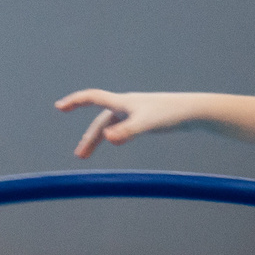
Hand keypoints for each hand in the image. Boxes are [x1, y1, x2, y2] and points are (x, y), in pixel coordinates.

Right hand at [56, 89, 189, 157]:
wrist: (195, 111)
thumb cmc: (172, 115)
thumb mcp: (146, 124)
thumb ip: (126, 132)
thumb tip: (107, 138)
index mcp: (123, 102)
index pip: (93, 98)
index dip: (75, 101)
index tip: (59, 107)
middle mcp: (127, 105)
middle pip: (101, 121)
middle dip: (89, 138)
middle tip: (80, 156)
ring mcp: (137, 111)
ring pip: (111, 125)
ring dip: (98, 139)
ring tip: (86, 156)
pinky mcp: (147, 118)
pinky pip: (123, 126)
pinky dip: (114, 134)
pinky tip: (115, 140)